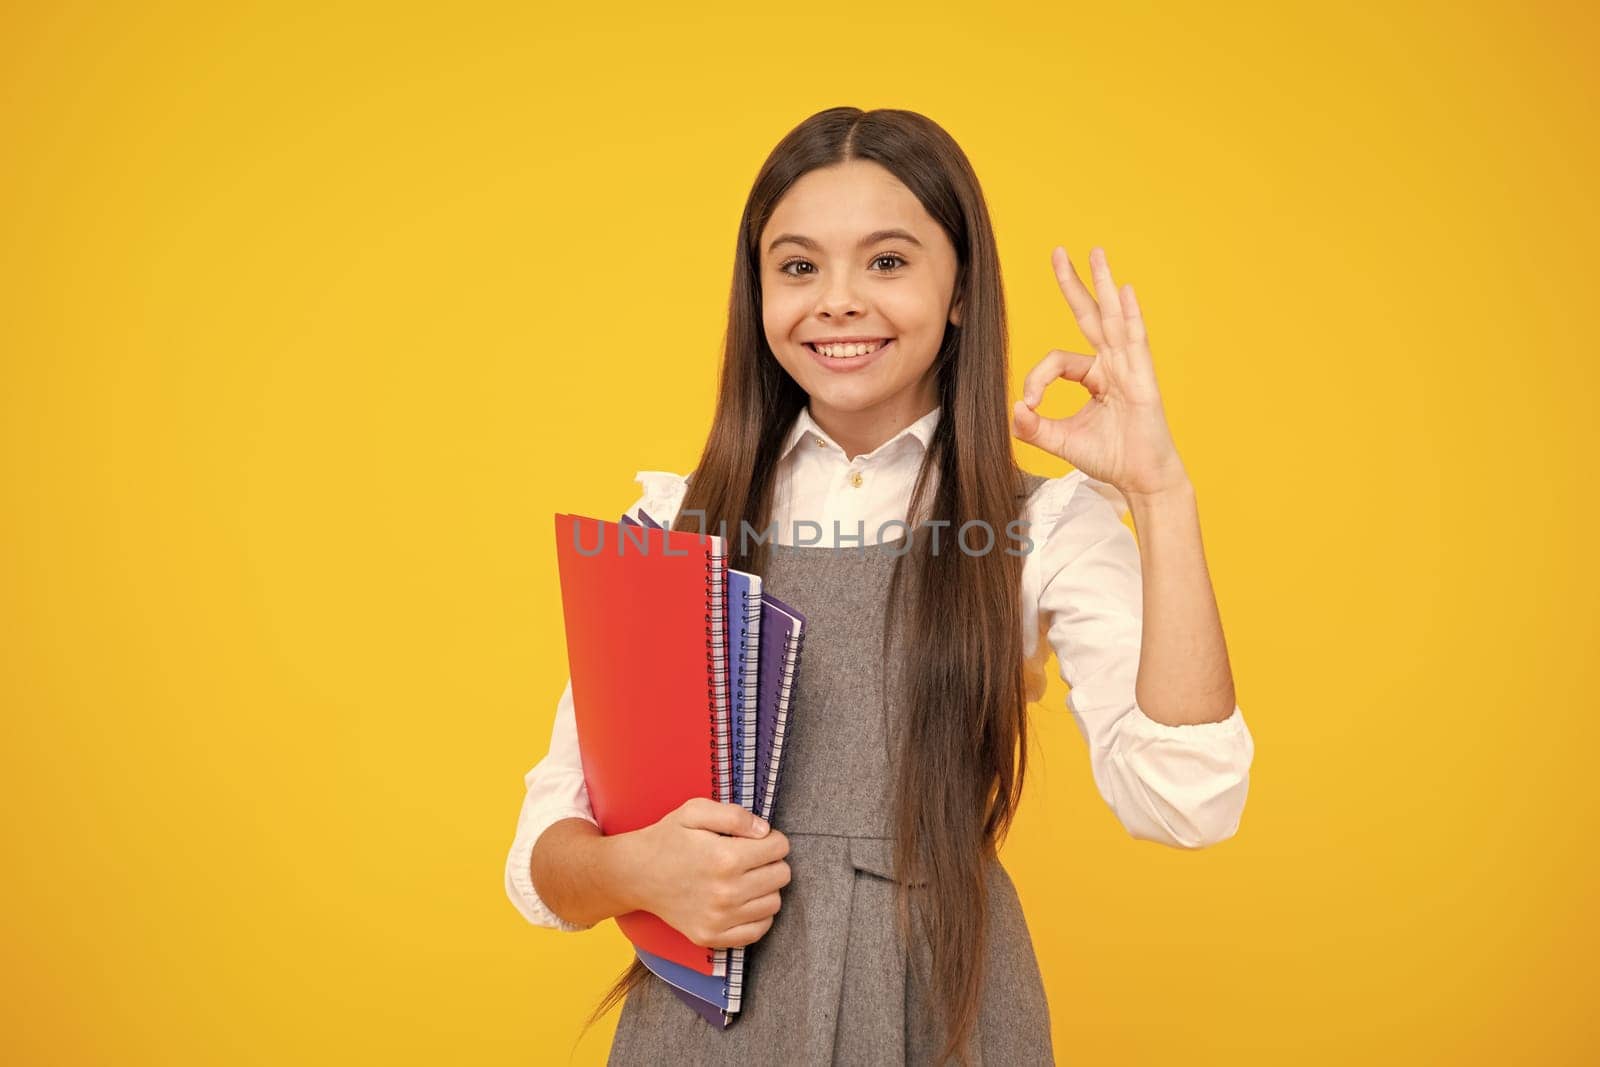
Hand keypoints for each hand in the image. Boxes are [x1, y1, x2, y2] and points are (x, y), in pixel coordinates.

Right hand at [630, 798, 791, 949]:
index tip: (756, 839)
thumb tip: (765, 831)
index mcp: (725, 858)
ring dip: (766, 888)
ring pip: (774, 903)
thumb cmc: (668, 839)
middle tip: (750, 857)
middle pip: (782, 876)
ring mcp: (719, 919)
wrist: (635, 874)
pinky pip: (758, 930)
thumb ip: (735, 815)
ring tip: (745, 878)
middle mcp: (726, 893)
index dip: (771, 838)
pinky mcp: (712, 937)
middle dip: (771, 861)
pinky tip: (742, 901)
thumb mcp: (695, 811)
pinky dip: (757, 915)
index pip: (780, 848)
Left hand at [1012, 246, 1190, 497]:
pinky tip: (1125, 292)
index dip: (1037, 379)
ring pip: (1113, 319)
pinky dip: (1131, 316)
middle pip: (1090, 316)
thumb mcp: (1060, 441)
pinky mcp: (1142, 379)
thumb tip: (1013, 409)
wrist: (1140, 479)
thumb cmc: (1108, 457)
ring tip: (1095, 253)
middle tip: (1058, 251)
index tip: (1029, 405)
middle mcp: (1112, 364)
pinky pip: (1135, 342)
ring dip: (1103, 285)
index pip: (1056, 361)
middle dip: (1074, 283)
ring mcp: (1129, 368)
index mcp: (1094, 375)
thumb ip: (1034, 427)